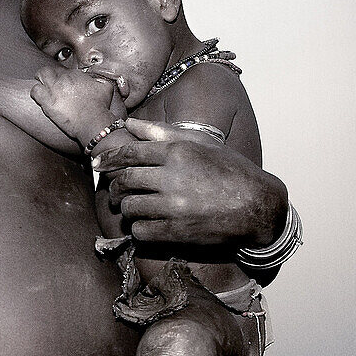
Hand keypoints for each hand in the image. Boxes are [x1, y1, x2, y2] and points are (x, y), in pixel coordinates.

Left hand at [31, 65, 121, 144]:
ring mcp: (54, 89)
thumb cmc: (100, 105)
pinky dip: (36, 93)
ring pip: (39, 76)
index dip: (61, 75)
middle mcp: (63, 79)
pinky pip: (35, 91)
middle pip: (48, 69)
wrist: (93, 121)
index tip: (62, 82)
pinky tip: (39, 97)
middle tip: (47, 81)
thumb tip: (96, 79)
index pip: (62, 70)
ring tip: (41, 88)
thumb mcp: (105, 87)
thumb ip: (99, 79)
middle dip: (46, 74)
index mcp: (75, 74)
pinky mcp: (47, 102)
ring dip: (39, 82)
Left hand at [94, 118, 287, 244]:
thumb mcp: (200, 143)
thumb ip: (162, 132)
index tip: (97, 164)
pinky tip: (145, 225)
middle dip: (115, 187)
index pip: (129, 153)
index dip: (108, 159)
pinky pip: (141, 232)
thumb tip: (129, 123)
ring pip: (130, 207)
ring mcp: (174, 206)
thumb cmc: (229, 170)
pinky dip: (139, 230)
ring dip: (127, 209)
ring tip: (133, 208)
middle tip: (116, 191)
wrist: (258, 206)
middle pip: (125, 180)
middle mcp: (173, 178)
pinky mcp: (178, 231)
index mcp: (177, 153)